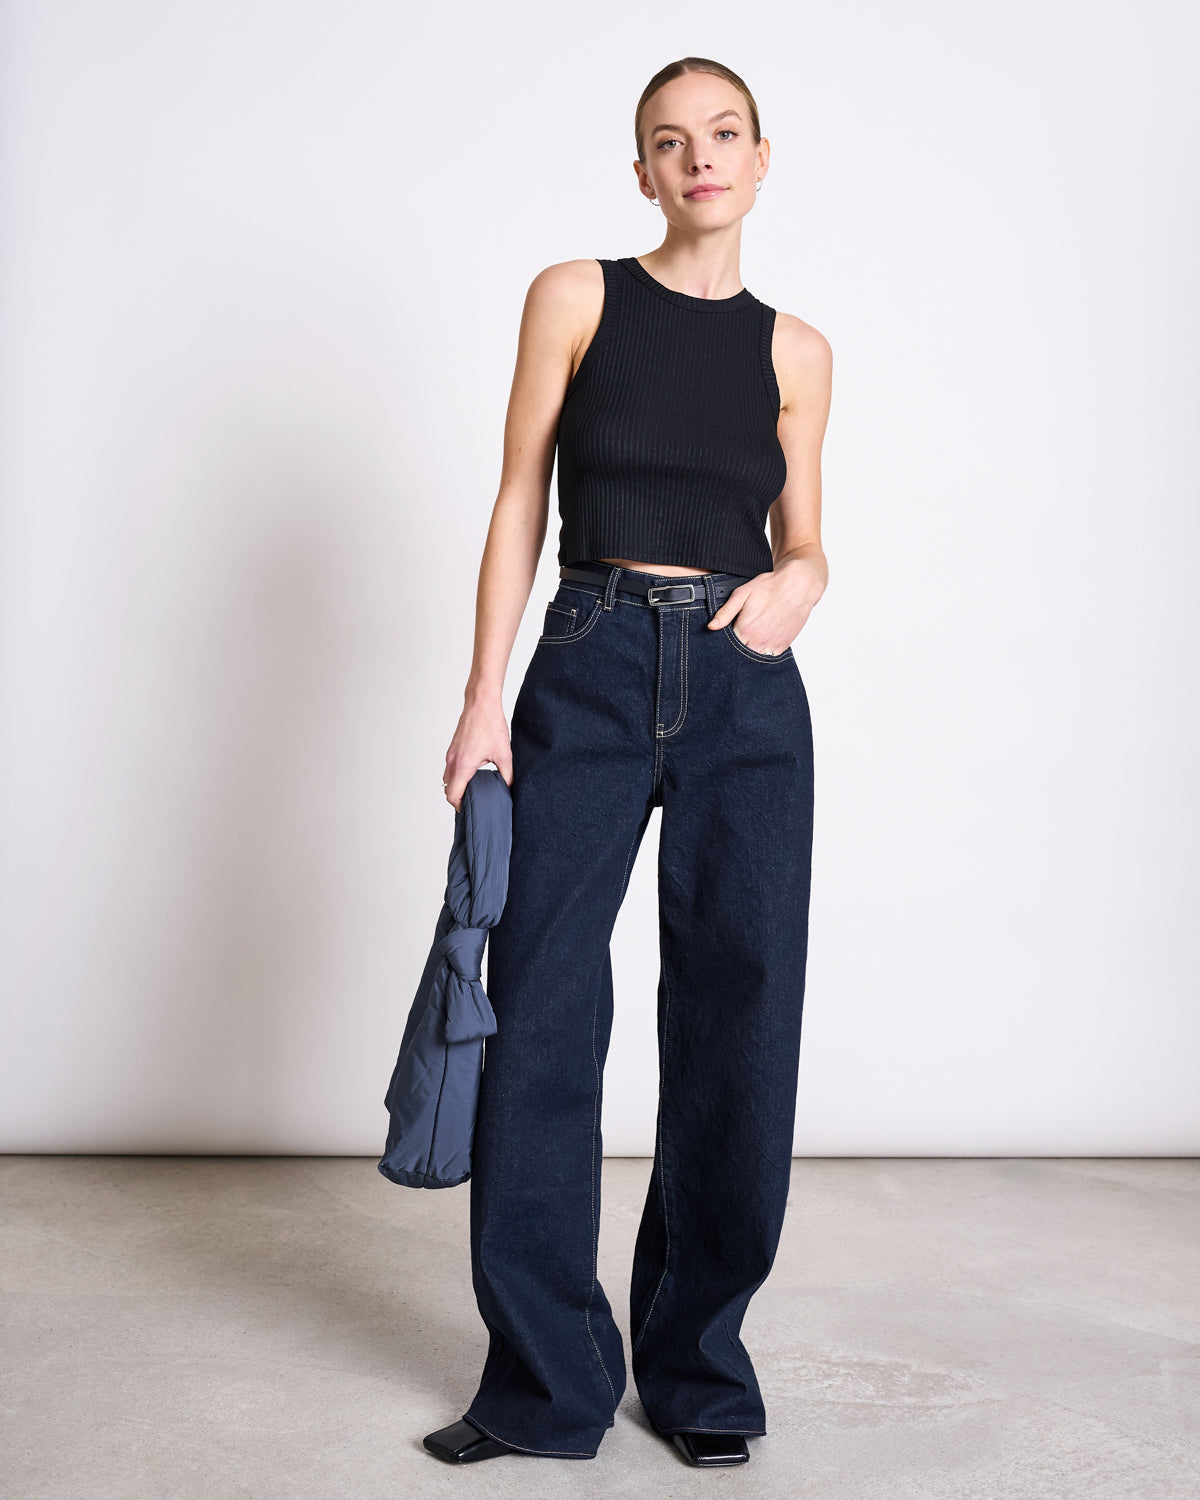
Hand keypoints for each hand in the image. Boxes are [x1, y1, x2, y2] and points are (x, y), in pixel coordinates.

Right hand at [443, 698, 511, 810]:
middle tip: (474, 802)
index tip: (471, 810)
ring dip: (457, 786)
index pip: (452, 795)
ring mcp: (451, 754)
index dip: (460, 806)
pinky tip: (473, 774)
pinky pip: (450, 768)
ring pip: (448, 778)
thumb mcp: (505, 754)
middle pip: (448, 789)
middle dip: (459, 799)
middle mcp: (453, 761)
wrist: (481, 703)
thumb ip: (507, 775)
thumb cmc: (491, 725)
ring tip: (474, 789)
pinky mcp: (452, 749)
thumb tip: (509, 788)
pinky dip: (457, 775)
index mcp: (463, 765)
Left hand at [706, 557, 823, 654]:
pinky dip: (764, 650)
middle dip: (736, 647)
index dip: (724, 641)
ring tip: (752, 634)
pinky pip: (768, 656)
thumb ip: (725, 612)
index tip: (727, 634)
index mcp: (745, 629)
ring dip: (750, 649)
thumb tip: (711, 627)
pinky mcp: (782, 646)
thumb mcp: (742, 594)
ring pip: (754, 657)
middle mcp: (758, 641)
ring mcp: (771, 645)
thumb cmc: (770, 587)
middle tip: (741, 632)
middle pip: (740, 654)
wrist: (799, 586)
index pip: (727, 646)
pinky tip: (763, 637)